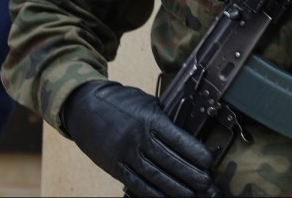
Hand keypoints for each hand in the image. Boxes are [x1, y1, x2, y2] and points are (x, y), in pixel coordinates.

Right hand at [62, 80, 219, 196]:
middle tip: (205, 183)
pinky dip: (152, 193)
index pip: (176, 138)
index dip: (194, 152)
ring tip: (191, 194)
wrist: (83, 107)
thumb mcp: (145, 102)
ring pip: (154, 175)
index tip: (208, 161)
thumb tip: (187, 133)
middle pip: (168, 160)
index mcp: (147, 118)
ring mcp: (124, 153)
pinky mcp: (114, 166)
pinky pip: (136, 183)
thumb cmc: (118, 102)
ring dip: (175, 188)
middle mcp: (137, 137)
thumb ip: (163, 118)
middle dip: (190, 174)